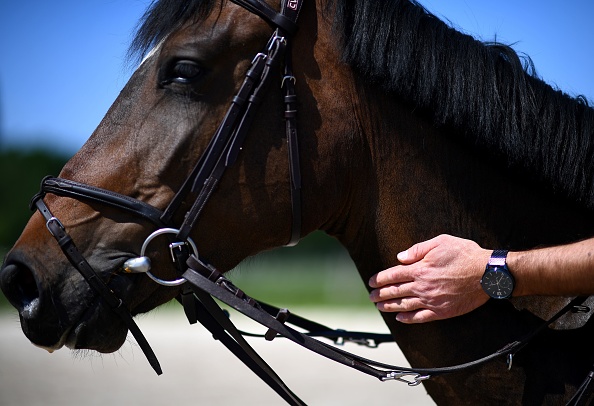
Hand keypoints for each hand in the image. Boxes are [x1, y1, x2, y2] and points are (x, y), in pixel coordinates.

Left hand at [369, 234, 490, 322]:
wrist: (488, 273)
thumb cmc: (465, 254)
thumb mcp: (440, 242)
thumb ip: (417, 250)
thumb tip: (400, 257)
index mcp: (420, 269)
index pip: (393, 275)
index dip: (380, 279)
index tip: (371, 282)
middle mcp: (423, 286)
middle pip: (395, 291)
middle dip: (380, 294)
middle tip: (371, 297)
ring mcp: (432, 300)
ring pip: (405, 305)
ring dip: (390, 307)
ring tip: (380, 307)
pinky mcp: (443, 311)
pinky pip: (421, 317)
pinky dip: (408, 319)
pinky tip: (400, 318)